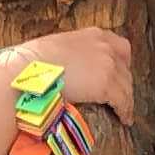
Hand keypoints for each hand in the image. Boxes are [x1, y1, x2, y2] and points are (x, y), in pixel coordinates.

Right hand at [0, 27, 133, 126]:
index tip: (120, 73)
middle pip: (125, 68)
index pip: (119, 46)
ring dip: (126, 99)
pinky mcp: (107, 85)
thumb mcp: (58, 47)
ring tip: (124, 112)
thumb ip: (72, 54)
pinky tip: (124, 119)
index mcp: (93, 35)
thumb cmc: (34, 61)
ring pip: (126, 86)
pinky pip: (123, 101)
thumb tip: (71, 69)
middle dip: (124, 82)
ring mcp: (108, 65)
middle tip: (121, 96)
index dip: (121, 62)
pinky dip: (124, 111)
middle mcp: (105, 47)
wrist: (28, 70)